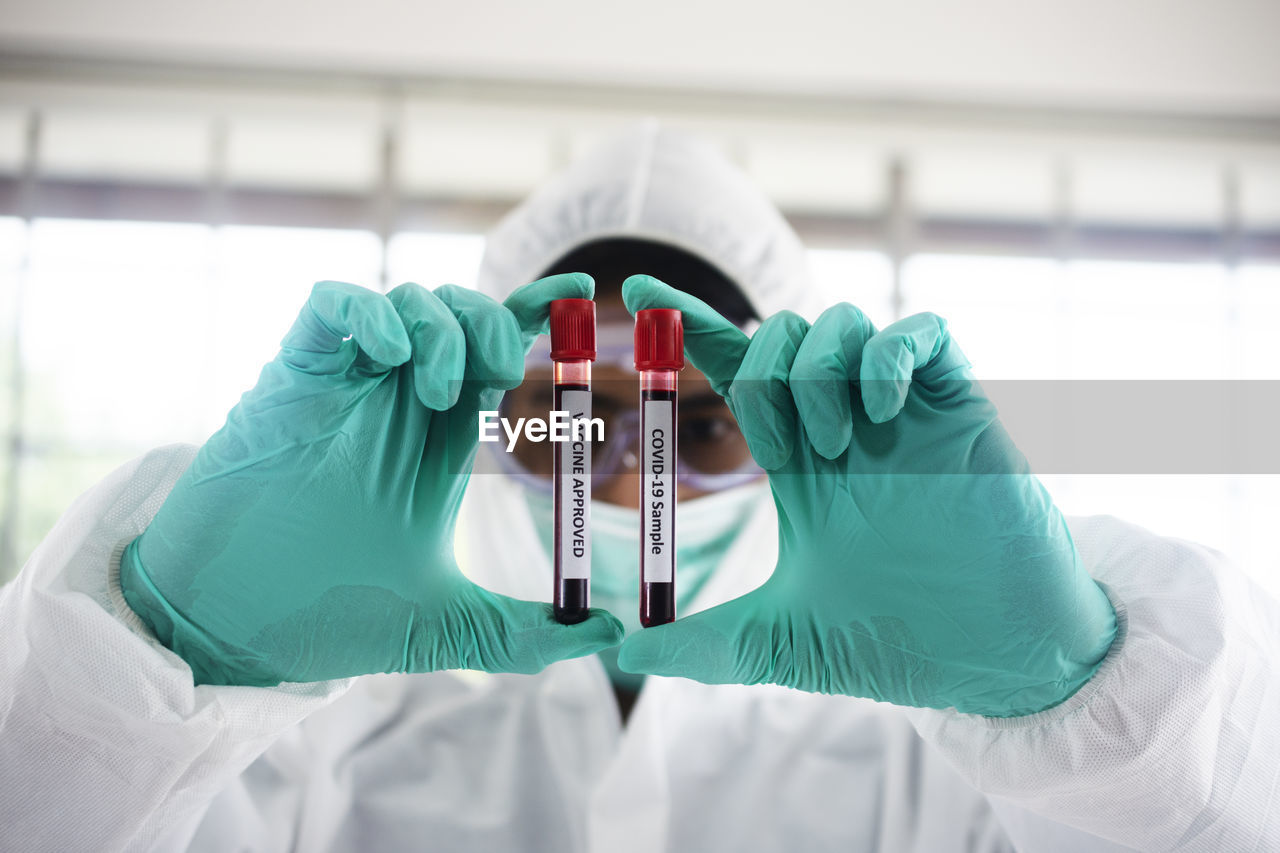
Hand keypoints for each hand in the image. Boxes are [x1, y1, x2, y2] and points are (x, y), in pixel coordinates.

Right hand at [121, 275, 622, 686]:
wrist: (232, 627)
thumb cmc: (328, 617)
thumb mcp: (446, 627)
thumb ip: (525, 633)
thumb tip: (608, 636)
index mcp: (437, 441)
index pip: (494, 357)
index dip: (535, 316)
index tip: (580, 293)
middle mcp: (396, 403)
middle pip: (458, 314)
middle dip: (493, 320)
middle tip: (502, 370)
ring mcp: (344, 385)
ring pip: (405, 300)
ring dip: (440, 327)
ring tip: (443, 391)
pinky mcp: (291, 376)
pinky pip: (332, 305)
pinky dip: (371, 313)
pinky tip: (391, 357)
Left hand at [616, 275, 1115, 716]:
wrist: (992, 657)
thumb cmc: (897, 641)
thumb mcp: (782, 641)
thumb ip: (705, 644)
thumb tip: (625, 654)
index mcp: (799, 461)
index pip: (735, 371)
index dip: (689, 326)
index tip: (641, 288)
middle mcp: (844, 423)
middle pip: (781, 333)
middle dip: (761, 372)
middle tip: (783, 450)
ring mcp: (901, 411)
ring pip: (840, 322)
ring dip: (816, 372)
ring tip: (835, 445)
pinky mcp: (959, 406)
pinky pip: (921, 332)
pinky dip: (888, 356)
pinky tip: (882, 412)